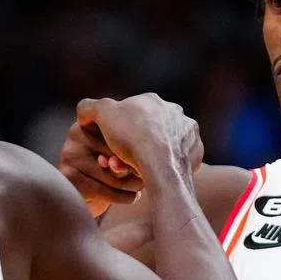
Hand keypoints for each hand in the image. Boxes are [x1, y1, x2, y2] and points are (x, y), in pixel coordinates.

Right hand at [61, 95, 202, 214]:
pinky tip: (153, 178)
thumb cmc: (131, 137)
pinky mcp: (196, 154)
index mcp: (153, 101)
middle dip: (134, 147)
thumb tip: (84, 113)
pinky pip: (176, 163)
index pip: (130, 116)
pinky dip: (165, 170)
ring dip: (149, 159)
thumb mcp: (103, 114)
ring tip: (135, 174)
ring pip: (163, 148)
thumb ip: (90, 108)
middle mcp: (176, 114)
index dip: (117, 132)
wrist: (162, 165)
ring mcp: (189, 134)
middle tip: (121, 164)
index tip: (110, 149)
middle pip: (148, 132)